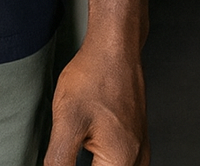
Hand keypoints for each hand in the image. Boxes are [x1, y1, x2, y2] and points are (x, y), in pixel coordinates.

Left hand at [44, 38, 147, 165]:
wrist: (115, 46)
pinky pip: (122, 162)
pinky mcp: (137, 138)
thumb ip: (59, 159)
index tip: (64, 153)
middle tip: (69, 146)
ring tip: (76, 147)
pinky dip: (103, 161)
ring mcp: (139, 149)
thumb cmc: (94, 76)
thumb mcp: (67, 120)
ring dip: (93, 163)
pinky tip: (90, 151)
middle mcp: (136, 160)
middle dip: (80, 163)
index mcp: (121, 161)